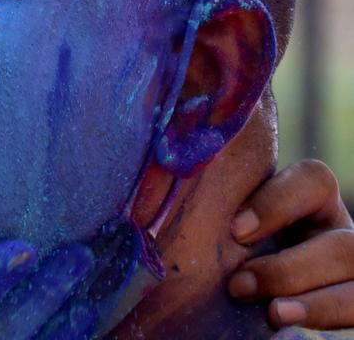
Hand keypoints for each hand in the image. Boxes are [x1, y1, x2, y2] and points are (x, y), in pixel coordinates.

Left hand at [228, 159, 353, 329]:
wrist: (254, 292)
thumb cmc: (230, 252)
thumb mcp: (233, 231)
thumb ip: (223, 220)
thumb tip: (169, 219)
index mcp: (310, 202)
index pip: (312, 180)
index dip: (277, 202)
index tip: (234, 230)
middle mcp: (337, 233)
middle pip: (343, 244)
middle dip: (289, 269)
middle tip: (238, 286)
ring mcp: (352, 272)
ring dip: (315, 303)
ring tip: (272, 315)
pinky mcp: (353, 302)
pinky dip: (325, 319)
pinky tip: (286, 326)